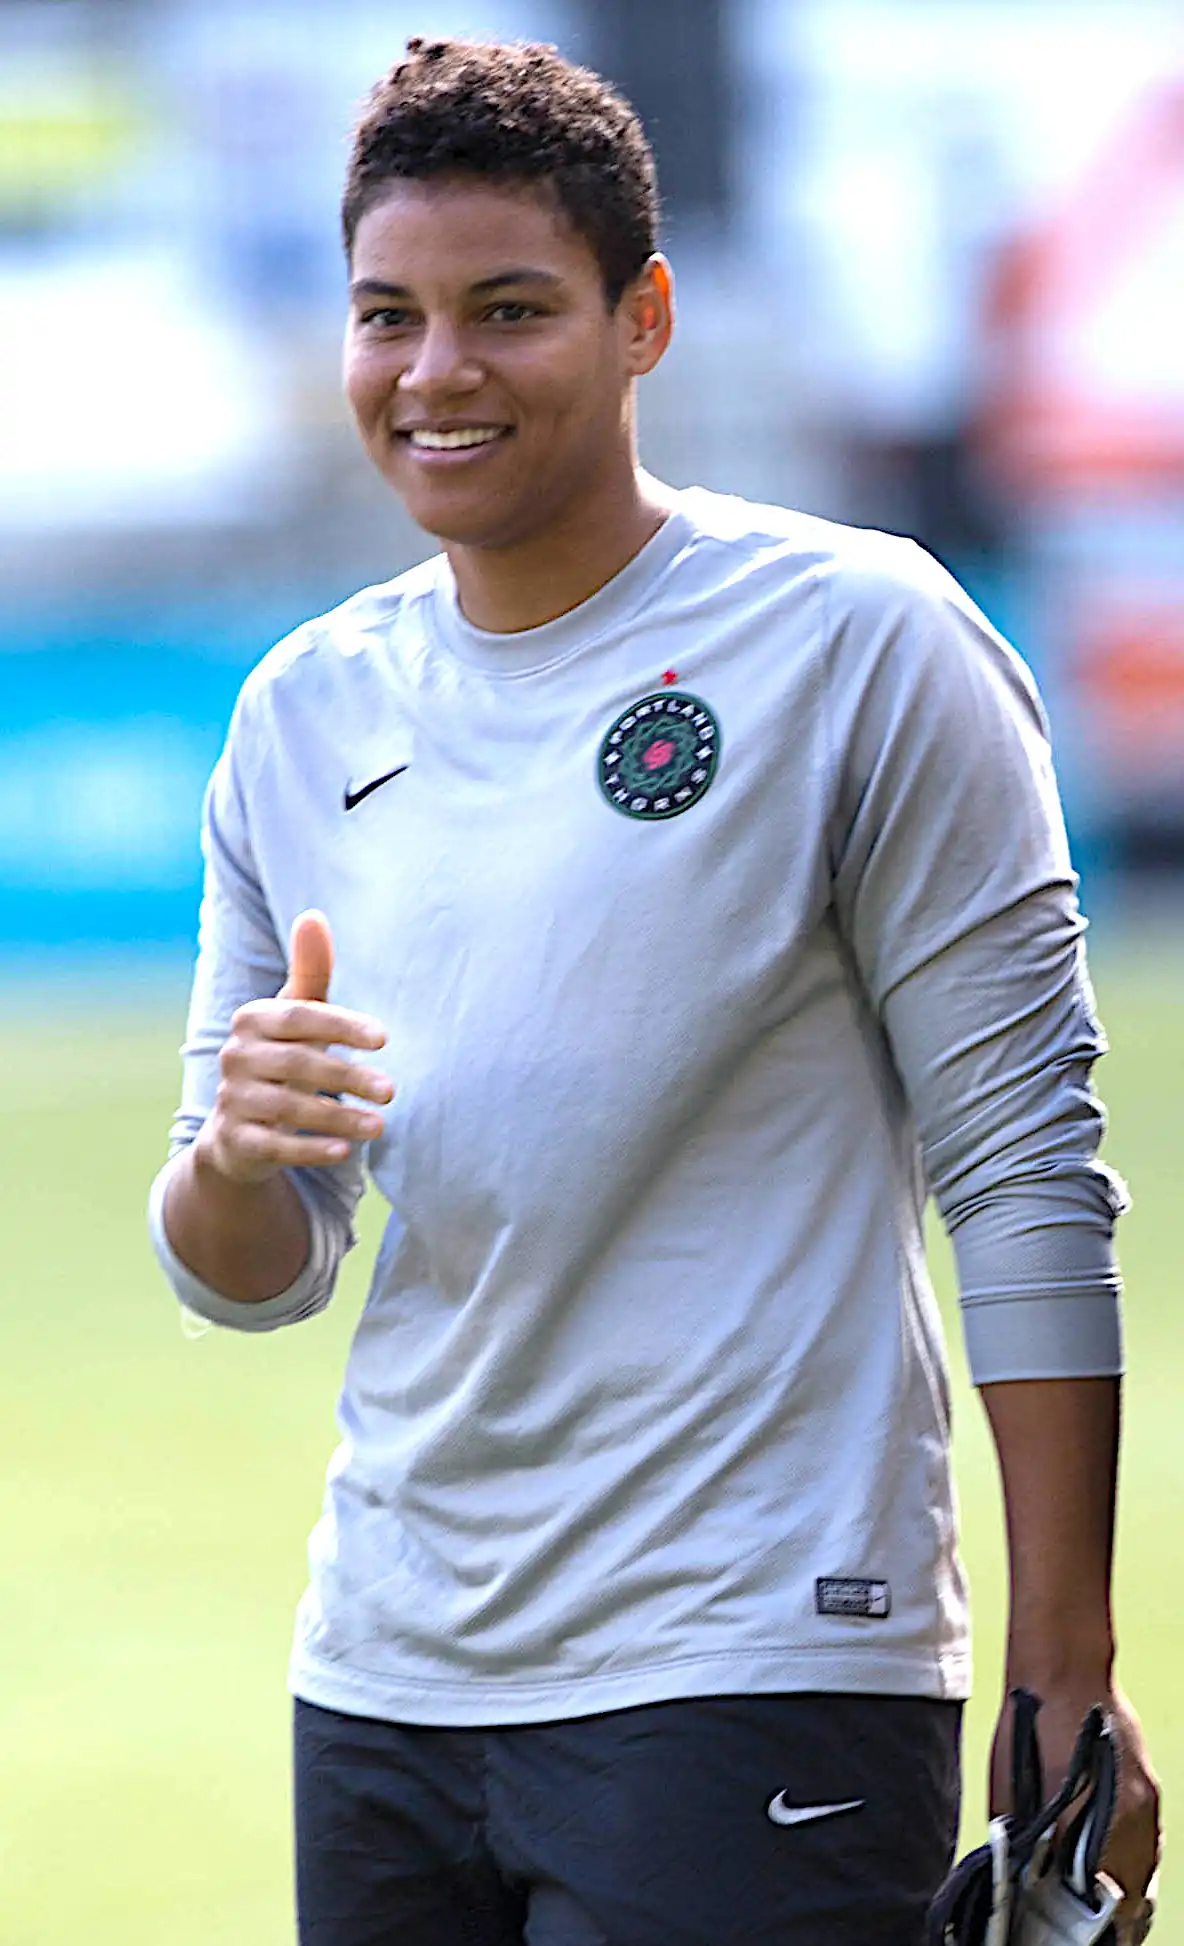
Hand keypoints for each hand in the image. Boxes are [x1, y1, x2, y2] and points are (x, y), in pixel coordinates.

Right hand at [198, 910, 392, 1184]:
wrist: (238, 1129)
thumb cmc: (283, 1057)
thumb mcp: (297, 1017)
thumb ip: (310, 973)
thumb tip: (313, 915)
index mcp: (252, 1019)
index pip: (300, 1016)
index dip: (342, 1025)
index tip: (385, 1039)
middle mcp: (235, 1056)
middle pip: (297, 1064)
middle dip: (347, 1077)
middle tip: (392, 1090)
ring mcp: (232, 1100)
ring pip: (287, 1108)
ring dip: (337, 1117)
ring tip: (380, 1125)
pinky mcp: (235, 1141)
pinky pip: (274, 1147)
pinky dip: (310, 1149)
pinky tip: (347, 1151)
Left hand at [989, 1679, 1160, 1935]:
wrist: (1062, 1667)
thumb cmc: (1028, 1723)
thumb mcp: (1010, 1789)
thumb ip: (1021, 1836)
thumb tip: (1016, 1871)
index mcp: (1090, 1824)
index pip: (1100, 1901)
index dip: (1086, 1920)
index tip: (1072, 1928)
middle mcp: (1127, 1820)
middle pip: (1131, 1894)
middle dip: (1110, 1914)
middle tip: (1088, 1923)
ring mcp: (1144, 1803)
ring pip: (1146, 1870)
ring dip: (1127, 1890)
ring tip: (1102, 1904)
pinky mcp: (1149, 1786)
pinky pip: (1150, 1840)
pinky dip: (1136, 1859)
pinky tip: (1117, 1863)